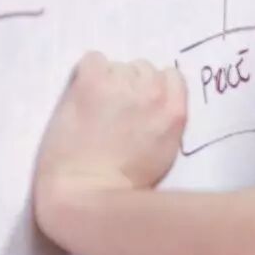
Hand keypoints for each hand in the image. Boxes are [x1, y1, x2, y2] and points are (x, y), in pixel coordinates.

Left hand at [34, 52, 186, 227]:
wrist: (86, 194)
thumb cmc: (126, 185)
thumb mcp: (164, 151)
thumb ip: (165, 121)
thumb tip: (151, 106)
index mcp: (174, 110)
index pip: (170, 76)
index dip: (153, 89)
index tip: (139, 105)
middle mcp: (153, 91)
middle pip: (143, 69)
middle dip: (130, 85)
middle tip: (113, 110)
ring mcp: (121, 84)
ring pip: (117, 65)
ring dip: (107, 81)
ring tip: (94, 107)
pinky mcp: (91, 83)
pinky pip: (93, 60)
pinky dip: (87, 74)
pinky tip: (81, 96)